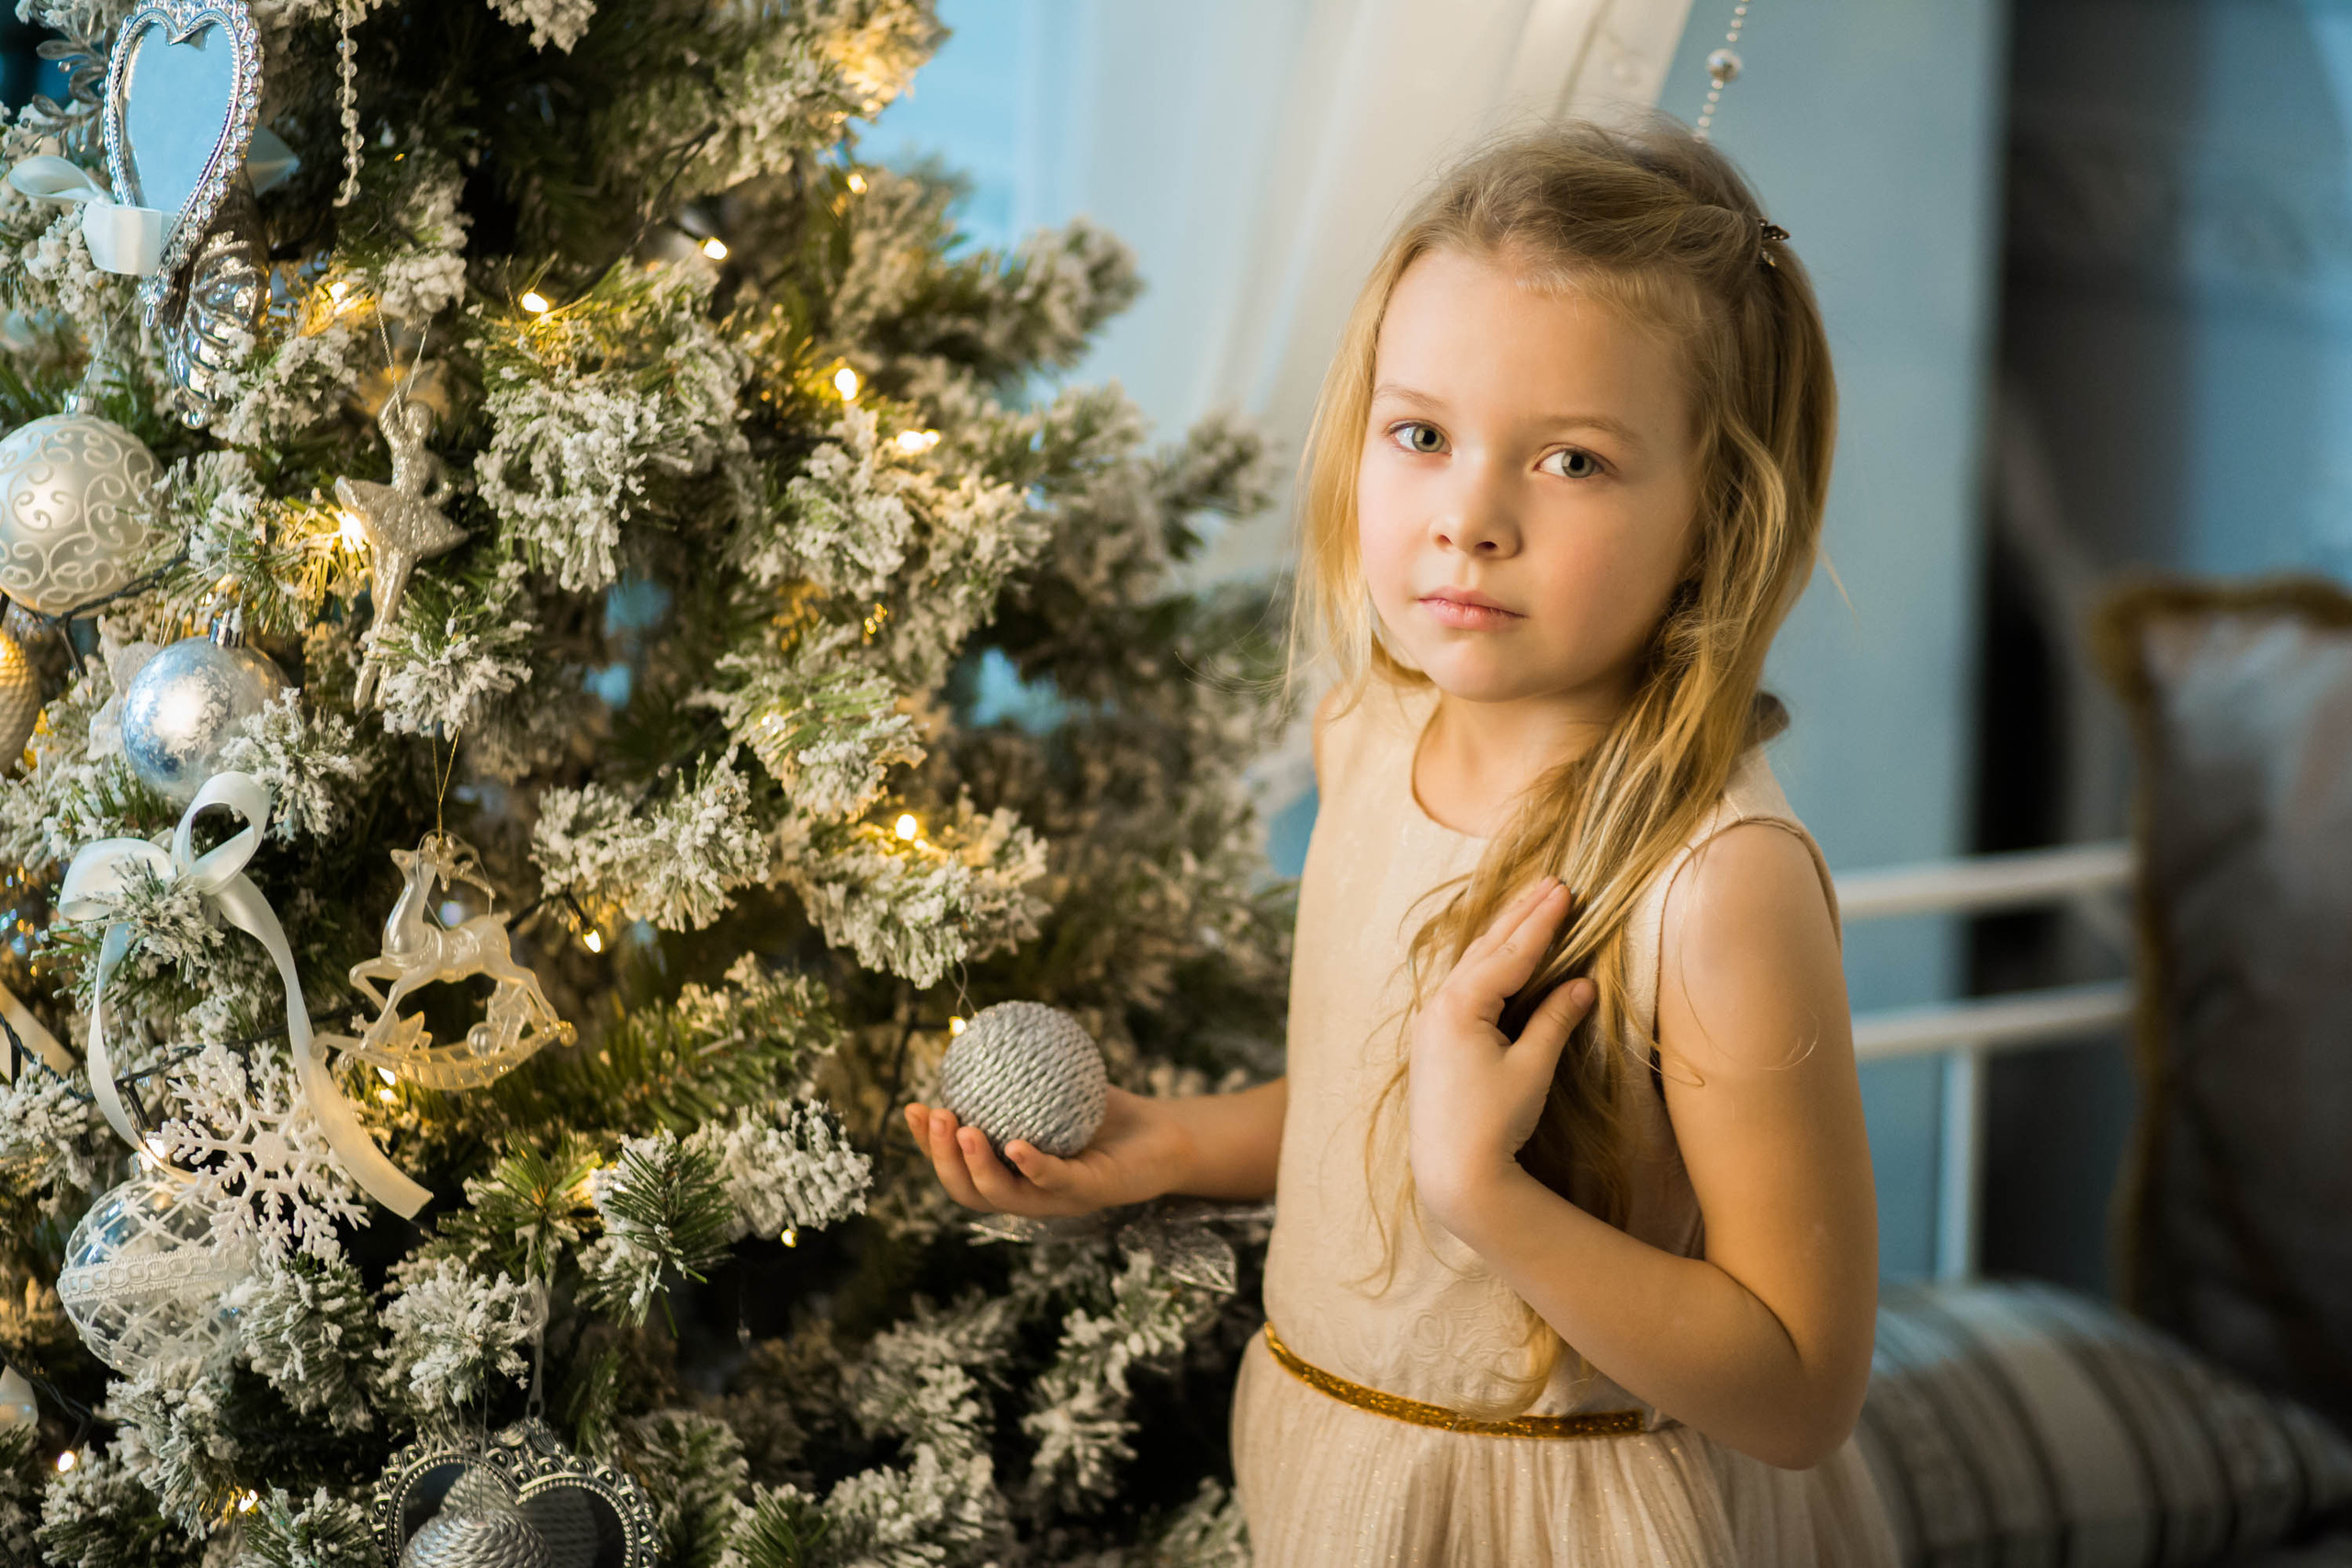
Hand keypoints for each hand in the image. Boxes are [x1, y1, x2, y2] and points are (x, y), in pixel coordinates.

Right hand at [904, 1086, 1183, 1217]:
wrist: (1165, 1134)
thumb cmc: (1105, 1112)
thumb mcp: (1055, 1087)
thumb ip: (1019, 1070)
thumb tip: (977, 1028)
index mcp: (1011, 1175)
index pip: (958, 1168)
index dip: (928, 1146)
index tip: (912, 1108)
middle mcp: (1028, 1194)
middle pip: (969, 1191)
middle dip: (942, 1159)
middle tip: (933, 1119)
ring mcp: (1058, 1199)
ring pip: (1004, 1196)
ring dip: (977, 1166)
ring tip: (963, 1130)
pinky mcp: (1092, 1193)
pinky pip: (1057, 1182)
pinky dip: (1033, 1166)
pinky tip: (1016, 1146)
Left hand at [1407, 876, 1596, 1227]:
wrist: (1453, 1173)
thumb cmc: (1494, 1124)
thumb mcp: (1532, 1068)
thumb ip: (1555, 1020)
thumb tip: (1582, 983)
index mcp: (1460, 1006)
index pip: (1511, 953)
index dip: (1541, 921)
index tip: (1565, 889)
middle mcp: (1439, 1006)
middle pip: (1487, 948)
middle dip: (1520, 915)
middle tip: (1551, 882)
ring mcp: (1432, 1022)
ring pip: (1471, 964)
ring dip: (1502, 934)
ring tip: (1528, 904)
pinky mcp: (1434, 1040)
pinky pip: (1462, 985)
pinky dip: (1486, 963)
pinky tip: (1496, 955)